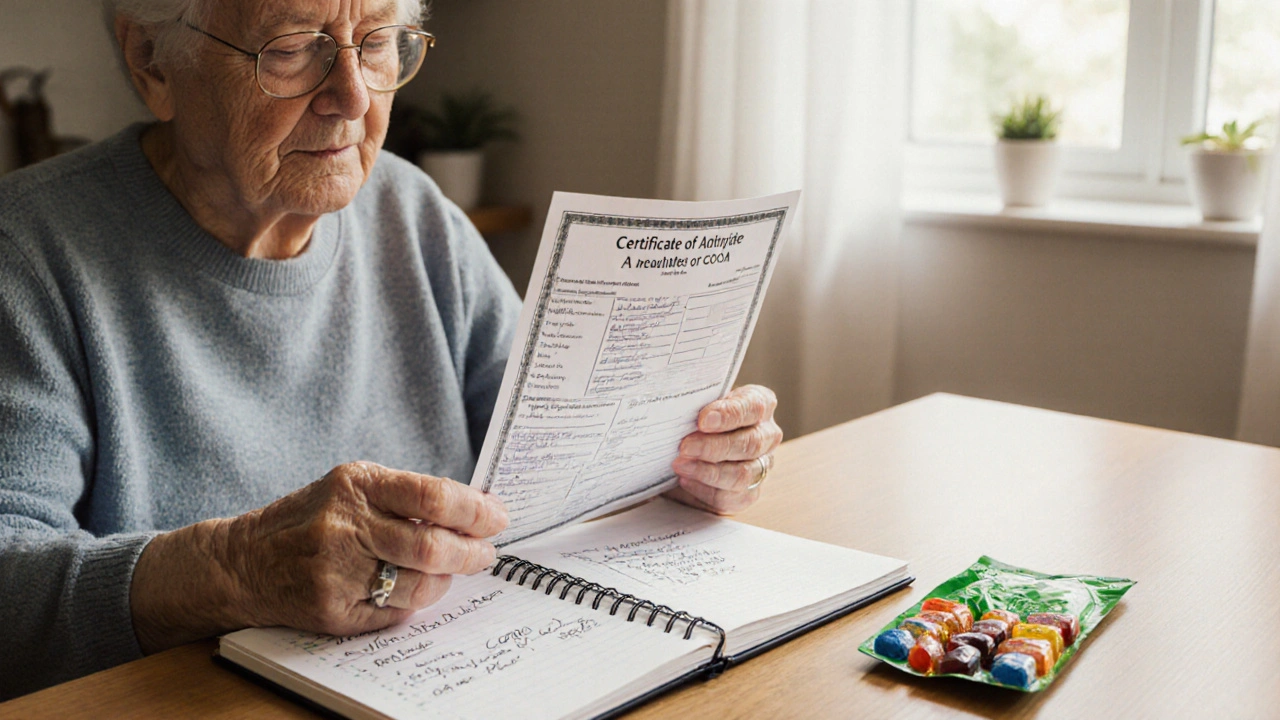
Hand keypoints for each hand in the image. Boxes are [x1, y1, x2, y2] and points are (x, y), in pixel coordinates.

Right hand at [130, 462, 507, 652]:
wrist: (243, 561)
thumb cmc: (309, 519)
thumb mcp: (350, 488)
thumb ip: (405, 496)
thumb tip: (475, 511)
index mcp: (356, 485)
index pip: (432, 496)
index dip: (474, 510)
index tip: (497, 518)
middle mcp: (345, 526)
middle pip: (432, 547)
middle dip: (471, 553)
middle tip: (486, 554)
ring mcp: (336, 572)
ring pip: (419, 585)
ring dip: (445, 581)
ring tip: (449, 572)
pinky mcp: (331, 610)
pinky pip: (394, 612)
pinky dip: (412, 601)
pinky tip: (411, 589)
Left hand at [665, 385, 781, 514]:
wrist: (690, 444)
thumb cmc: (697, 418)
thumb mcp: (699, 404)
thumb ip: (697, 405)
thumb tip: (681, 411)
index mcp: (760, 404)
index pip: (754, 407)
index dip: (729, 415)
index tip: (703, 420)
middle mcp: (767, 435)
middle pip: (750, 444)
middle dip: (714, 447)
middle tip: (685, 446)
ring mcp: (761, 466)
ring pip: (742, 474)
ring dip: (708, 471)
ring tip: (680, 465)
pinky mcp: (748, 493)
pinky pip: (730, 497)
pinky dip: (704, 489)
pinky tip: (685, 480)